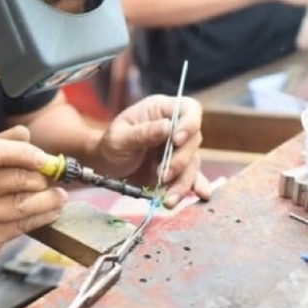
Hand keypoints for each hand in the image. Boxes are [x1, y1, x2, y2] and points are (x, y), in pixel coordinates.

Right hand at [0, 126, 66, 275]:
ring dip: (48, 198)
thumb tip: (25, 134)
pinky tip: (51, 210)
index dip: (22, 153)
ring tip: (59, 193)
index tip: (42, 156)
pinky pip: (21, 227)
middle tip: (49, 175)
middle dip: (38, 176)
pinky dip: (42, 217)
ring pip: (21, 205)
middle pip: (11, 179)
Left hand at [94, 95, 211, 208]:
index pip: (188, 108)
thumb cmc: (110, 145)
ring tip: (168, 199)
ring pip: (193, 162)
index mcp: (161, 110)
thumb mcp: (119, 138)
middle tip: (162, 176)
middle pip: (194, 139)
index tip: (176, 140)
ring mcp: (178, 149)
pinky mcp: (179, 169)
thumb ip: (142, 133)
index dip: (189, 123)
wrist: (107, 168)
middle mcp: (175, 127)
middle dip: (180, 160)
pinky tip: (201, 194)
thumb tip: (167, 127)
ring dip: (183, 182)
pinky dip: (194, 187)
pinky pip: (192, 177)